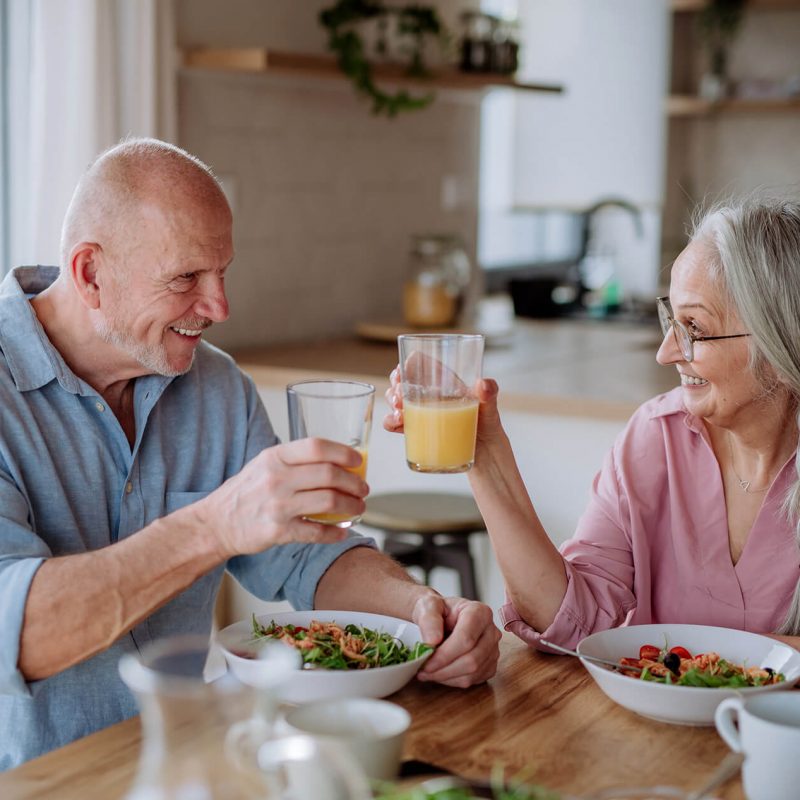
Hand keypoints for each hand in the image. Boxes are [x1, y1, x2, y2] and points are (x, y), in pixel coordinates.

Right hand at [193, 438, 368, 556]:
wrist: (216, 523)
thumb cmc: (246, 491)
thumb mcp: (264, 464)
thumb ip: (295, 461)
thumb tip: (337, 461)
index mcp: (275, 457)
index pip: (317, 447)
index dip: (344, 453)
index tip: (358, 461)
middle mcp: (276, 478)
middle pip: (329, 474)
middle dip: (354, 483)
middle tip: (363, 489)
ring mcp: (277, 505)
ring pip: (329, 501)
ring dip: (351, 506)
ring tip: (359, 508)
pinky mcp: (278, 531)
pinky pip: (316, 532)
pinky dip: (335, 532)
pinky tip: (343, 531)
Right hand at [383, 366, 503, 449]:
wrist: (486, 458)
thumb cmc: (489, 428)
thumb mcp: (491, 409)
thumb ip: (490, 394)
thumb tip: (484, 384)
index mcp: (445, 383)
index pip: (421, 365)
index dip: (408, 364)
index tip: (403, 371)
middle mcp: (431, 396)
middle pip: (404, 381)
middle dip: (395, 385)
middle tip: (401, 397)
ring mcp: (423, 414)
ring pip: (397, 401)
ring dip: (391, 403)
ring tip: (400, 413)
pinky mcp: (418, 432)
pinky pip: (396, 424)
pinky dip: (391, 422)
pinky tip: (396, 424)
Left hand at [411, 594, 500, 686]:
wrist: (440, 617)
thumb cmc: (436, 610)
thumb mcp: (427, 605)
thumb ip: (428, 620)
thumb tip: (432, 641)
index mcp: (480, 612)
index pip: (466, 639)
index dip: (445, 654)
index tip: (425, 662)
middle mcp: (491, 631)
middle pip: (472, 660)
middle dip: (444, 669)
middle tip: (423, 670)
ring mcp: (493, 650)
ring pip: (472, 673)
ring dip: (446, 677)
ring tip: (427, 672)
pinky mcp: (490, 665)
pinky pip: (473, 680)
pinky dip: (453, 680)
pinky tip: (440, 672)